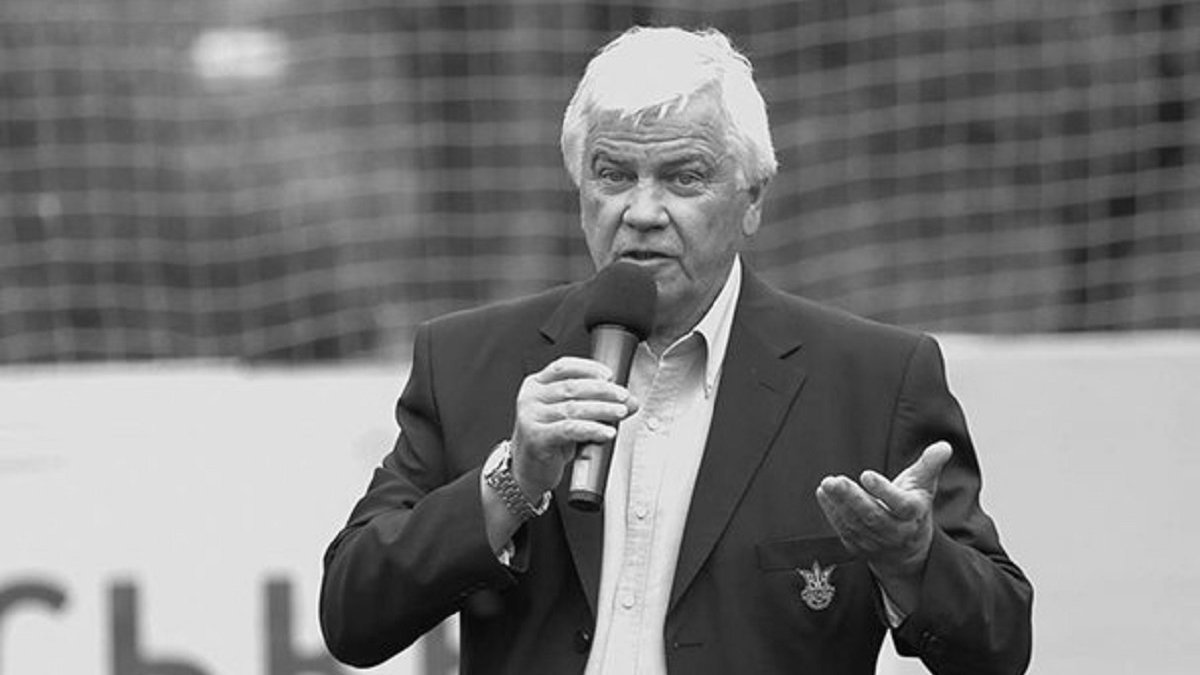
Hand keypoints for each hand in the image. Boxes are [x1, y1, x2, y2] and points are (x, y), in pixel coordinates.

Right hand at [510, 356, 637, 498]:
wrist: (528, 470)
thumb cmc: (549, 440)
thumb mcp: (573, 417)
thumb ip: (599, 405)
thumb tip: (630, 402)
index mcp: (536, 385)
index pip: (563, 367)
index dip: (589, 368)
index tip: (609, 375)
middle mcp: (531, 398)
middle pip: (571, 387)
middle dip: (602, 390)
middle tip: (623, 396)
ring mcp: (530, 417)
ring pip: (573, 408)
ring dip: (602, 409)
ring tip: (620, 412)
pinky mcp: (536, 437)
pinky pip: (570, 429)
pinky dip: (592, 429)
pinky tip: (607, 432)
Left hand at [815, 442, 952, 594]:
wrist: (907, 549)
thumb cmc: (913, 507)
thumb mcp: (924, 485)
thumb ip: (930, 465)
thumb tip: (944, 446)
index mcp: (913, 514)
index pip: (900, 505)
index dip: (883, 490)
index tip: (866, 475)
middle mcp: (896, 531)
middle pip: (873, 516)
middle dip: (853, 498)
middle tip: (836, 481)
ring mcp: (877, 541)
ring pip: (856, 523)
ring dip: (839, 503)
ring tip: (828, 484)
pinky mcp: (860, 546)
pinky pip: (844, 529)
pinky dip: (832, 512)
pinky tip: (824, 494)